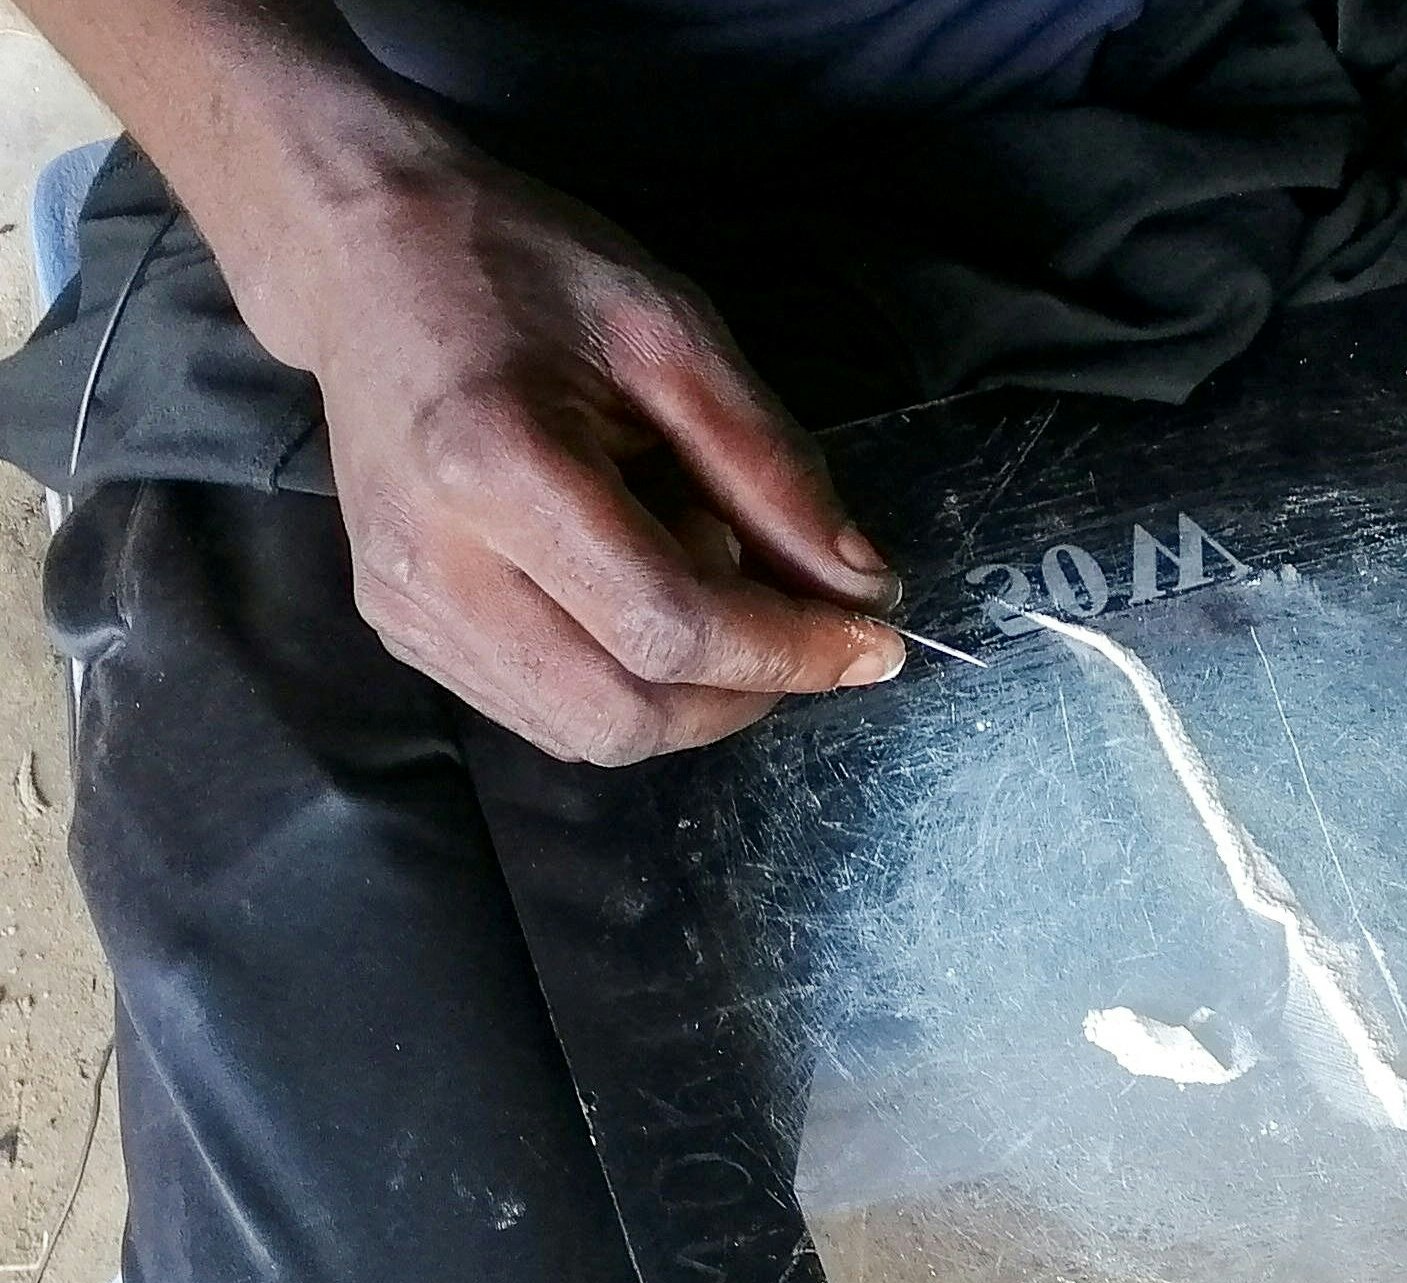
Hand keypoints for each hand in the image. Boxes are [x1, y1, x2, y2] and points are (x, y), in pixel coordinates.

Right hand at [248, 147, 905, 763]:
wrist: (362, 259)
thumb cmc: (519, 269)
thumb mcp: (672, 335)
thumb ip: (771, 468)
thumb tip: (863, 586)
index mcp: (495, 467)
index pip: (670, 626)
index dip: (791, 651)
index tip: (878, 639)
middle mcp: (432, 560)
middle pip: (625, 715)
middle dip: (742, 692)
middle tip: (786, 608)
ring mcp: (404, 606)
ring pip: (586, 733)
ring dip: (688, 691)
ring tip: (692, 565)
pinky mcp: (401, 627)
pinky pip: (543, 709)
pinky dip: (628, 679)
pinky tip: (635, 584)